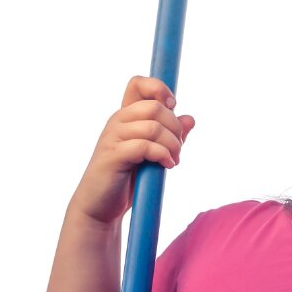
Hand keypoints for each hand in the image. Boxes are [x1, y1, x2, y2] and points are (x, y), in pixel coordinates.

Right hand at [71, 76, 194, 223]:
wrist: (101, 208)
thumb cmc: (128, 180)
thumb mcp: (154, 154)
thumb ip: (170, 136)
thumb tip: (189, 118)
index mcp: (127, 116)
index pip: (138, 83)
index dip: (159, 88)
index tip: (172, 106)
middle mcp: (118, 122)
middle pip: (154, 106)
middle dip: (175, 128)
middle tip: (177, 149)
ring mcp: (112, 138)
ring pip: (152, 126)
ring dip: (172, 144)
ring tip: (172, 160)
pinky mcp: (112, 156)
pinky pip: (144, 146)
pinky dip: (162, 155)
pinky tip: (167, 166)